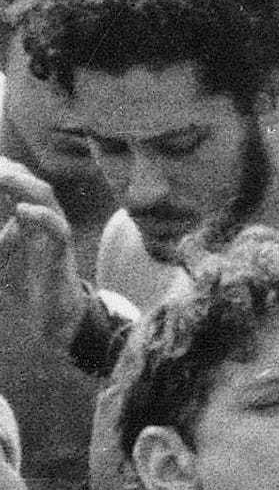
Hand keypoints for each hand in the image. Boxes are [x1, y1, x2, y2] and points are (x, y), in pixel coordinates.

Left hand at [0, 159, 89, 352]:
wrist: (52, 319)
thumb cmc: (25, 288)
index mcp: (27, 219)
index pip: (18, 184)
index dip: (3, 169)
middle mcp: (43, 222)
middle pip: (31, 183)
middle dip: (10, 170)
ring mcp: (54, 235)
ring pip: (47, 198)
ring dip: (24, 184)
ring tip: (3, 176)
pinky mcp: (61, 254)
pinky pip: (58, 229)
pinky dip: (42, 217)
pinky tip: (21, 211)